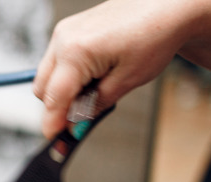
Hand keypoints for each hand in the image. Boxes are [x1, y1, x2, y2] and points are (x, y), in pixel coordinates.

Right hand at [33, 0, 194, 137]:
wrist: (167, 7)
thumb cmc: (154, 35)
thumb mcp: (127, 81)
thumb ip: (95, 105)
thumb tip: (76, 125)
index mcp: (76, 52)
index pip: (54, 98)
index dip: (53, 122)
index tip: (54, 139)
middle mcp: (64, 39)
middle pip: (42, 89)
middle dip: (57, 107)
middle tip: (82, 117)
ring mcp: (64, 32)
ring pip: (47, 75)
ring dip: (63, 91)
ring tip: (95, 90)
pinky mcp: (69, 30)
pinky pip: (56, 61)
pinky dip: (68, 76)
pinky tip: (92, 76)